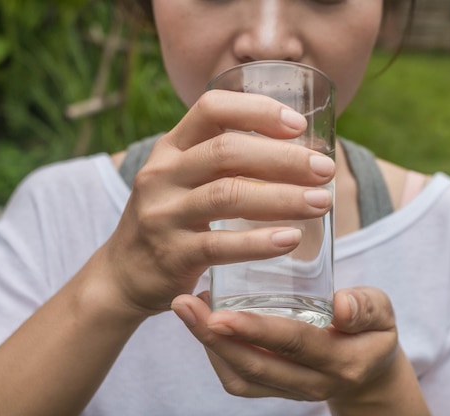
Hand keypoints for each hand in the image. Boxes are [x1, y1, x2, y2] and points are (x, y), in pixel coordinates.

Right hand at [100, 90, 335, 315]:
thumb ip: (223, 163)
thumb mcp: (183, 179)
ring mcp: (163, 214)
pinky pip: (220, 245)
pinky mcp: (171, 254)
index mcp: (170, 148)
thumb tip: (298, 153)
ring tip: (321, 202)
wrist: (124, 273)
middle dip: (283, 158)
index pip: (211, 108)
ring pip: (227, 194)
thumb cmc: (171, 219)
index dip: (257, 110)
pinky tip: (290, 239)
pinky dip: (259, 241)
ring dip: (282, 197)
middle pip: (226, 151)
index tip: (299, 125)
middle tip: (325, 169)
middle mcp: (162, 174)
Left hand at [171, 288, 428, 415]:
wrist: (368, 371)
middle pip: (256, 365)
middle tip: (185, 304)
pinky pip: (239, 381)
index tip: (221, 314)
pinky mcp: (274, 390)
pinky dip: (215, 355)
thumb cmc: (370, 331)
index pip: (293, 344)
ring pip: (241, 377)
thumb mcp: (381, 313)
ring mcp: (290, 391)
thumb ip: (365, 307)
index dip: (256, 330)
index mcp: (341, 360)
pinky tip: (201, 325)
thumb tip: (340, 306)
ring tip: (186, 310)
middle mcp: (312, 383)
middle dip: (215, 337)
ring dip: (208, 345)